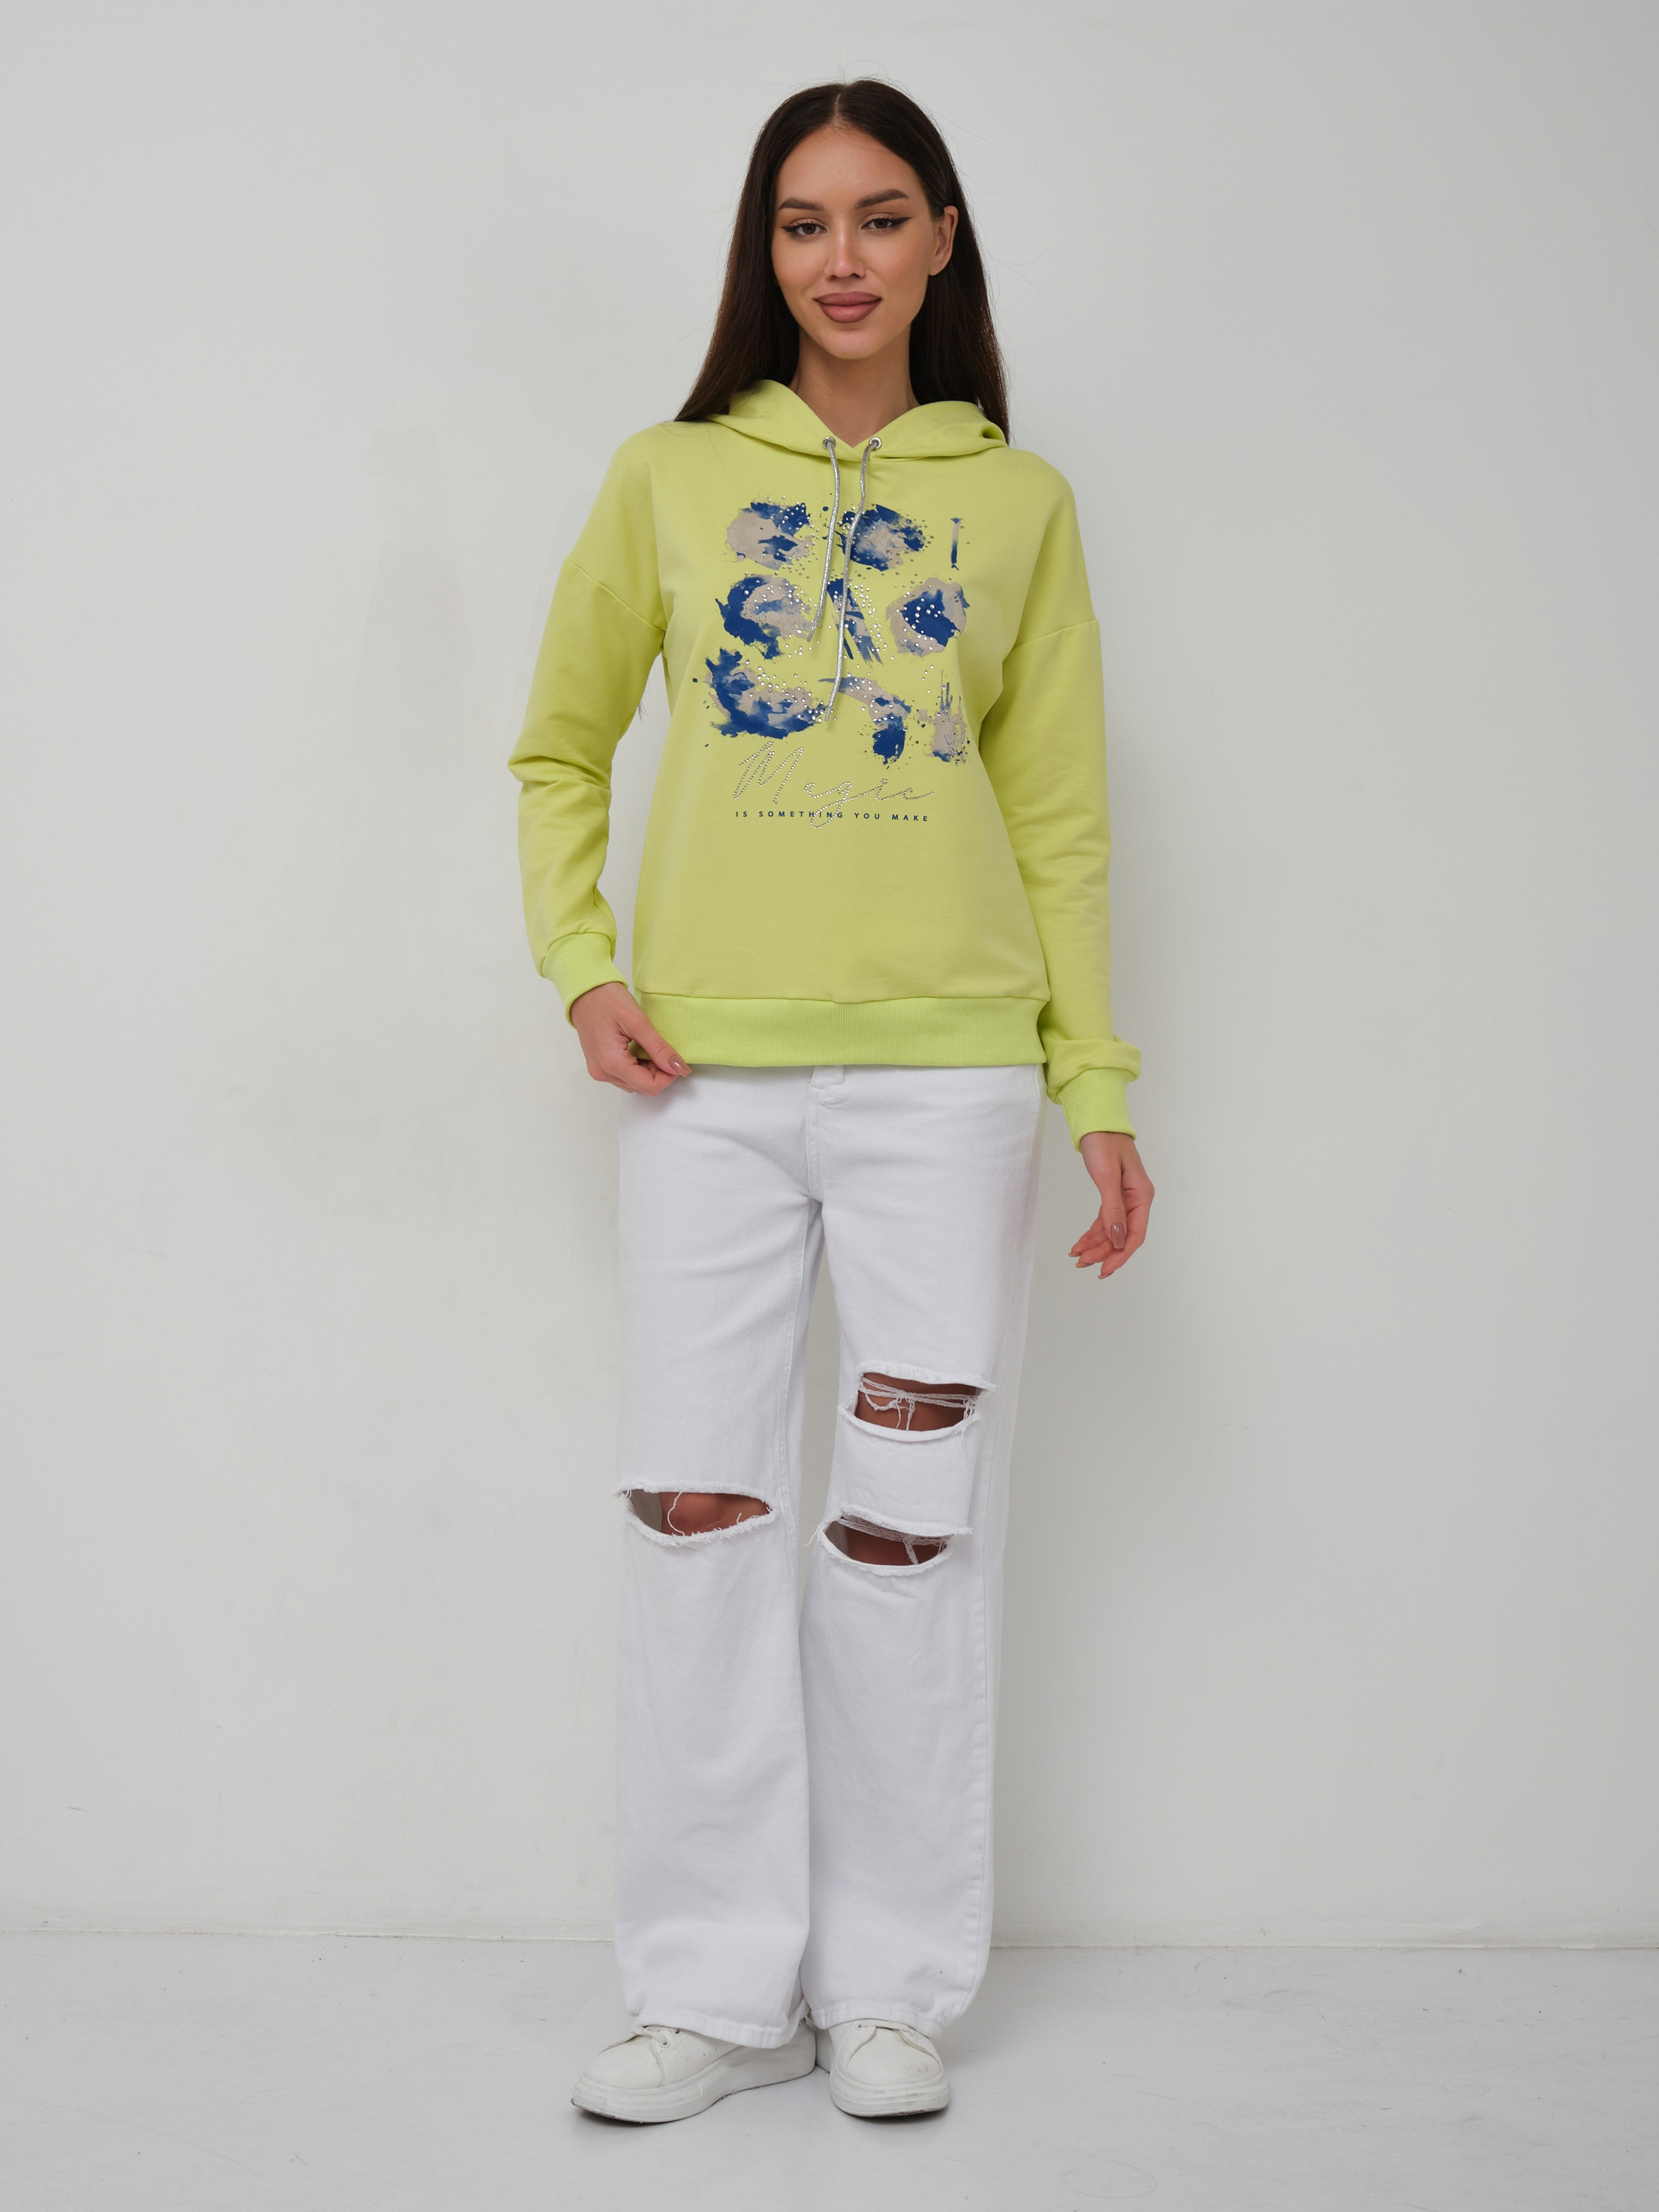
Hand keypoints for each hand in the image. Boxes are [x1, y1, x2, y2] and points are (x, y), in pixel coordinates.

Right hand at [569, 982, 688, 1094]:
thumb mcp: (638, 1022)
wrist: (584, 991)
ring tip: (648, 1045)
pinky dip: (638, 1068)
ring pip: (635, 1083)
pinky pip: (625, 1076)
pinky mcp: (600, 1066)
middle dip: (659, 1072)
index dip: (669, 1075)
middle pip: (643, 1087)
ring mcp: (600, 1071)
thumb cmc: (606, 1000)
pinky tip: (639, 1049)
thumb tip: (679, 1068)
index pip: (650, 1087)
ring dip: (649, 1070)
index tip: (674, 1058)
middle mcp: (604, 1073)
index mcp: (612, 1064)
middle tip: (660, 1047)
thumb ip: (659, 1048)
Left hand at [1071, 1130, 1153, 1279]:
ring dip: (1097, 1245)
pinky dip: (1093, 1233)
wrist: (1096, 1122)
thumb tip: (1118, 1239)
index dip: (1121, 1254)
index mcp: (1141, 1195)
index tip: (1105, 1268)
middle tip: (1082, 1263)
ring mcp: (1125, 1198)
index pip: (1135, 1234)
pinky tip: (1081, 1243)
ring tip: (1077, 1256)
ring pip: (1113, 1231)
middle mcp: (1136, 1199)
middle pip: (1123, 1236)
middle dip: (1104, 1252)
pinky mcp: (1113, 1195)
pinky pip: (1105, 1221)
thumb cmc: (1104, 1143)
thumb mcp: (1107, 1176)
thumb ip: (1113, 1209)